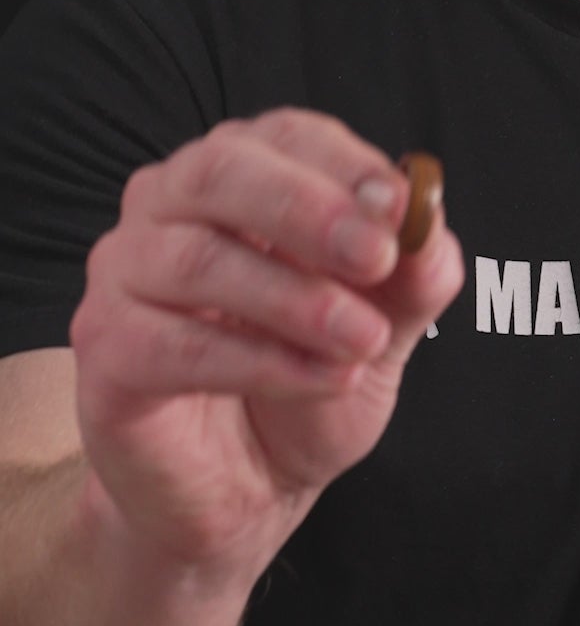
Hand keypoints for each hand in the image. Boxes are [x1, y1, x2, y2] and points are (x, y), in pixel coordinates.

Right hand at [69, 108, 463, 580]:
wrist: (244, 489)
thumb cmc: (306, 382)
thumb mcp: (384, 328)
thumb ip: (412, 277)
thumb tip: (429, 225)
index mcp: (241, 174)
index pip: (285, 135)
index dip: (343, 164)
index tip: (398, 204)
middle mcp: (167, 205)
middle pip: (220, 172)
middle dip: (308, 210)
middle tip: (378, 256)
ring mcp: (123, 274)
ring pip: (196, 259)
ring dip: (295, 299)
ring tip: (364, 340)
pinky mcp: (105, 351)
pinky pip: (172, 345)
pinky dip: (258, 361)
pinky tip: (324, 379)